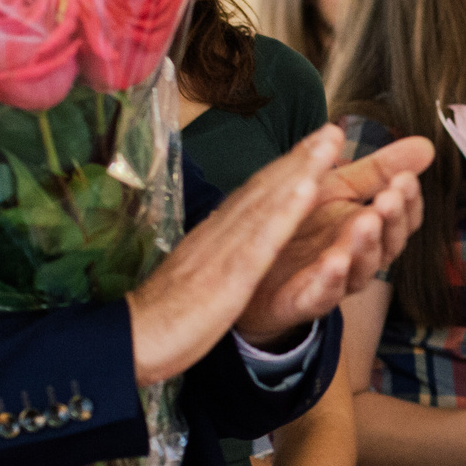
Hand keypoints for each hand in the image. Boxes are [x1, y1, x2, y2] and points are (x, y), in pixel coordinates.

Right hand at [130, 127, 369, 383]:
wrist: (133, 336)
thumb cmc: (163, 312)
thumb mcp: (195, 277)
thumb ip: (213, 254)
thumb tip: (225, 240)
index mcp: (217, 235)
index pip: (255, 195)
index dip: (285, 168)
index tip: (314, 144)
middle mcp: (222, 232)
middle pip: (265, 188)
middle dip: (301, 156)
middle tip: (332, 129)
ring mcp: (226, 249)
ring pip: (268, 202)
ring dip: (301, 169)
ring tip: (328, 142)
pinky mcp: (230, 274)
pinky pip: (262, 238)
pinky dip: (286, 211)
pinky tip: (309, 190)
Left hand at [232, 132, 431, 346]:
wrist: (253, 268)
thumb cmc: (301, 225)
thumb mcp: (337, 187)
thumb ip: (377, 169)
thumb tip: (426, 144)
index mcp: (368, 228)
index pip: (402, 218)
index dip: (408, 200)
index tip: (406, 178)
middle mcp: (358, 257)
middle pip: (388, 243)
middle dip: (391, 219)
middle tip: (390, 197)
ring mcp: (334, 282)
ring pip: (361, 269)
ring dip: (366, 245)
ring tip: (367, 221)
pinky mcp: (304, 301)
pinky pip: (322, 295)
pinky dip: (331, 280)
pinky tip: (335, 261)